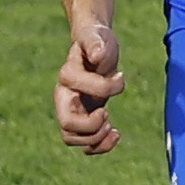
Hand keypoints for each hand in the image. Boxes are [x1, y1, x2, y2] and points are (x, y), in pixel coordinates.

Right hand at [54, 21, 124, 154]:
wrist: (96, 51)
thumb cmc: (97, 42)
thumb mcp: (98, 38)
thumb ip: (96, 44)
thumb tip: (98, 55)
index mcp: (67, 76)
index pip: (76, 88)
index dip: (102, 87)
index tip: (119, 78)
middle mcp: (65, 97)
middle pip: (67, 125)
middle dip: (91, 126)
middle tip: (108, 115)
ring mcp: (71, 111)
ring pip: (72, 139)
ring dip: (96, 139)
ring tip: (113, 128)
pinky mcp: (82, 121)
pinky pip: (83, 144)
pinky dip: (99, 146)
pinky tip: (116, 134)